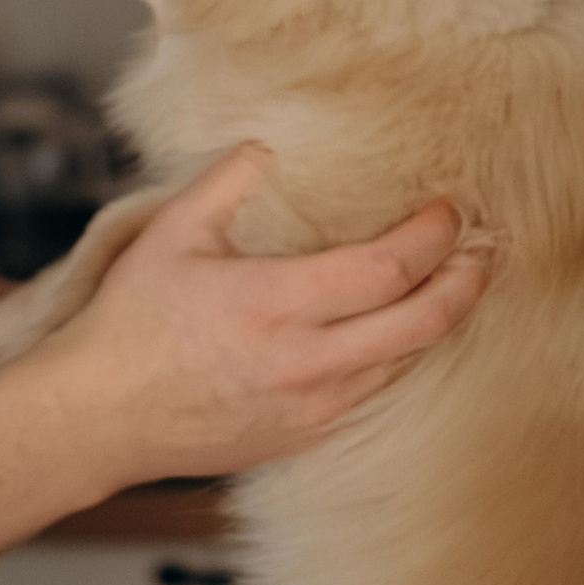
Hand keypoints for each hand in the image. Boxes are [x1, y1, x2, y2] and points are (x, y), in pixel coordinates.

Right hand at [48, 146, 487, 484]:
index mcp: (277, 303)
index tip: (450, 210)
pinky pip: (371, 394)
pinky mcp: (302, 438)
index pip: (390, 269)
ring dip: (437, 322)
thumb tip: (267, 146)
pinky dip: (396, 359)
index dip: (435, 237)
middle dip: (467, 283)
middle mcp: (306, 362)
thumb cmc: (127, 326)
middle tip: (486, 253)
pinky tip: (399, 334)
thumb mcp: (170, 235)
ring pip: (404, 363)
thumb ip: (226, 182)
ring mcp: (310, 407)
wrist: (98, 418)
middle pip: (423, 323)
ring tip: (453, 286)